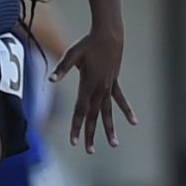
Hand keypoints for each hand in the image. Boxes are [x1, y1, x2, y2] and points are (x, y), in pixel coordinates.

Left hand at [50, 25, 136, 152]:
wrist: (108, 35)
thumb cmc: (88, 43)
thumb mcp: (72, 54)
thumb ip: (62, 69)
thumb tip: (51, 80)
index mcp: (88, 84)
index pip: (80, 110)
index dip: (76, 126)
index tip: (73, 141)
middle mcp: (100, 89)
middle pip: (93, 116)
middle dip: (90, 134)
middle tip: (89, 151)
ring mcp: (109, 87)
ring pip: (108, 112)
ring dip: (110, 129)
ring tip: (114, 144)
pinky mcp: (114, 83)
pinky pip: (120, 100)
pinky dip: (126, 111)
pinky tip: (134, 122)